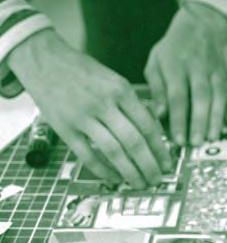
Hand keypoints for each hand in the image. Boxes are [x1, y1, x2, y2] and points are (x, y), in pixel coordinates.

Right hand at [8, 30, 170, 188]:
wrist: (43, 58)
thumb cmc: (83, 72)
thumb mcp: (114, 80)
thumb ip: (132, 105)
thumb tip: (154, 135)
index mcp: (121, 90)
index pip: (148, 126)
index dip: (160, 150)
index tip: (168, 164)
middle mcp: (104, 104)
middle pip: (134, 142)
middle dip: (149, 166)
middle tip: (157, 180)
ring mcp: (82, 117)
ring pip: (114, 151)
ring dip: (130, 172)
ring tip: (140, 184)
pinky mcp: (64, 128)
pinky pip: (88, 155)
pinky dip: (104, 170)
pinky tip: (115, 178)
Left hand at [145, 2, 226, 145]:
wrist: (200, 26)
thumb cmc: (173, 50)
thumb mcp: (156, 63)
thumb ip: (157, 88)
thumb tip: (159, 114)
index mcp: (175, 64)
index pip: (177, 95)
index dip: (178, 118)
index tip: (177, 139)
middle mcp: (197, 67)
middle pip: (200, 97)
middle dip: (199, 122)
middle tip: (196, 143)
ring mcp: (216, 71)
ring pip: (218, 96)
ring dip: (216, 118)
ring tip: (212, 138)